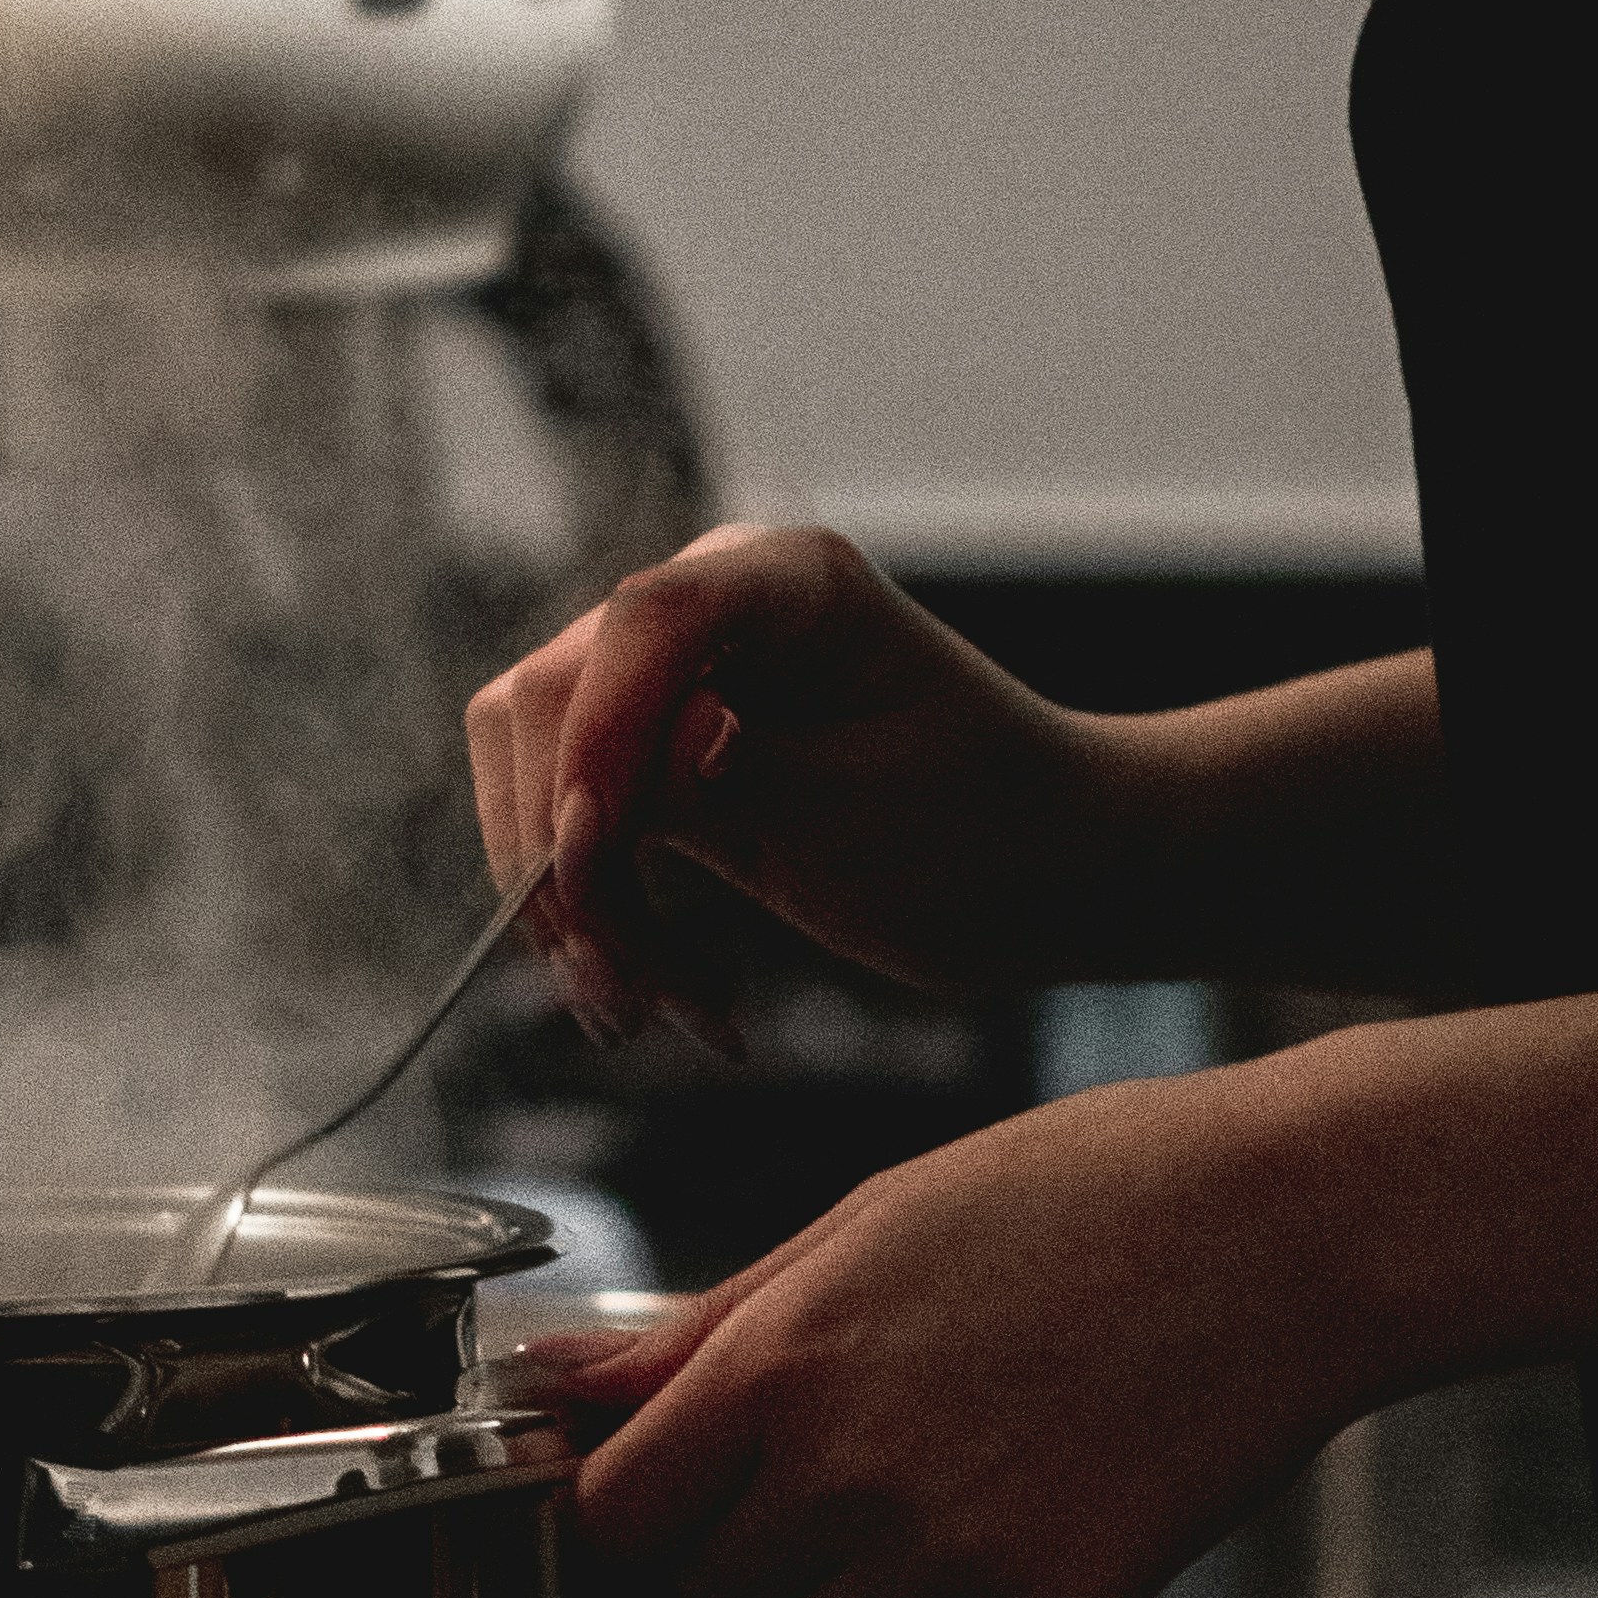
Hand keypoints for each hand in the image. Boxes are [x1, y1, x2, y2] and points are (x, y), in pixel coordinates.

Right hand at [467, 526, 1120, 1042]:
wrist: (1054, 873)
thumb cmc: (993, 835)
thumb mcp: (856, 821)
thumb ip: (711, 788)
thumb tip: (587, 795)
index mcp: (795, 582)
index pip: (645, 624)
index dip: (595, 740)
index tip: (590, 865)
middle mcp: (718, 604)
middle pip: (556, 701)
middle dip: (567, 857)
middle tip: (624, 993)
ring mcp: (680, 674)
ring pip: (543, 774)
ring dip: (574, 908)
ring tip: (650, 1015)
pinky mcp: (663, 752)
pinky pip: (578, 823)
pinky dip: (603, 919)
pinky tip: (666, 999)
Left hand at [566, 1055, 1374, 1597]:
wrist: (1289, 1232)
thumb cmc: (1088, 1192)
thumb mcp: (872, 1220)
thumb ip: (709, 1325)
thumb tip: (559, 1376)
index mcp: (785, 1361)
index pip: (616, 1517)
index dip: (639, 1509)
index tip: (679, 1488)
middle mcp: (848, 1476)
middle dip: (745, 1551)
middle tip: (835, 1470)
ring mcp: (951, 1563)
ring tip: (934, 1493)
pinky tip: (1003, 1540)